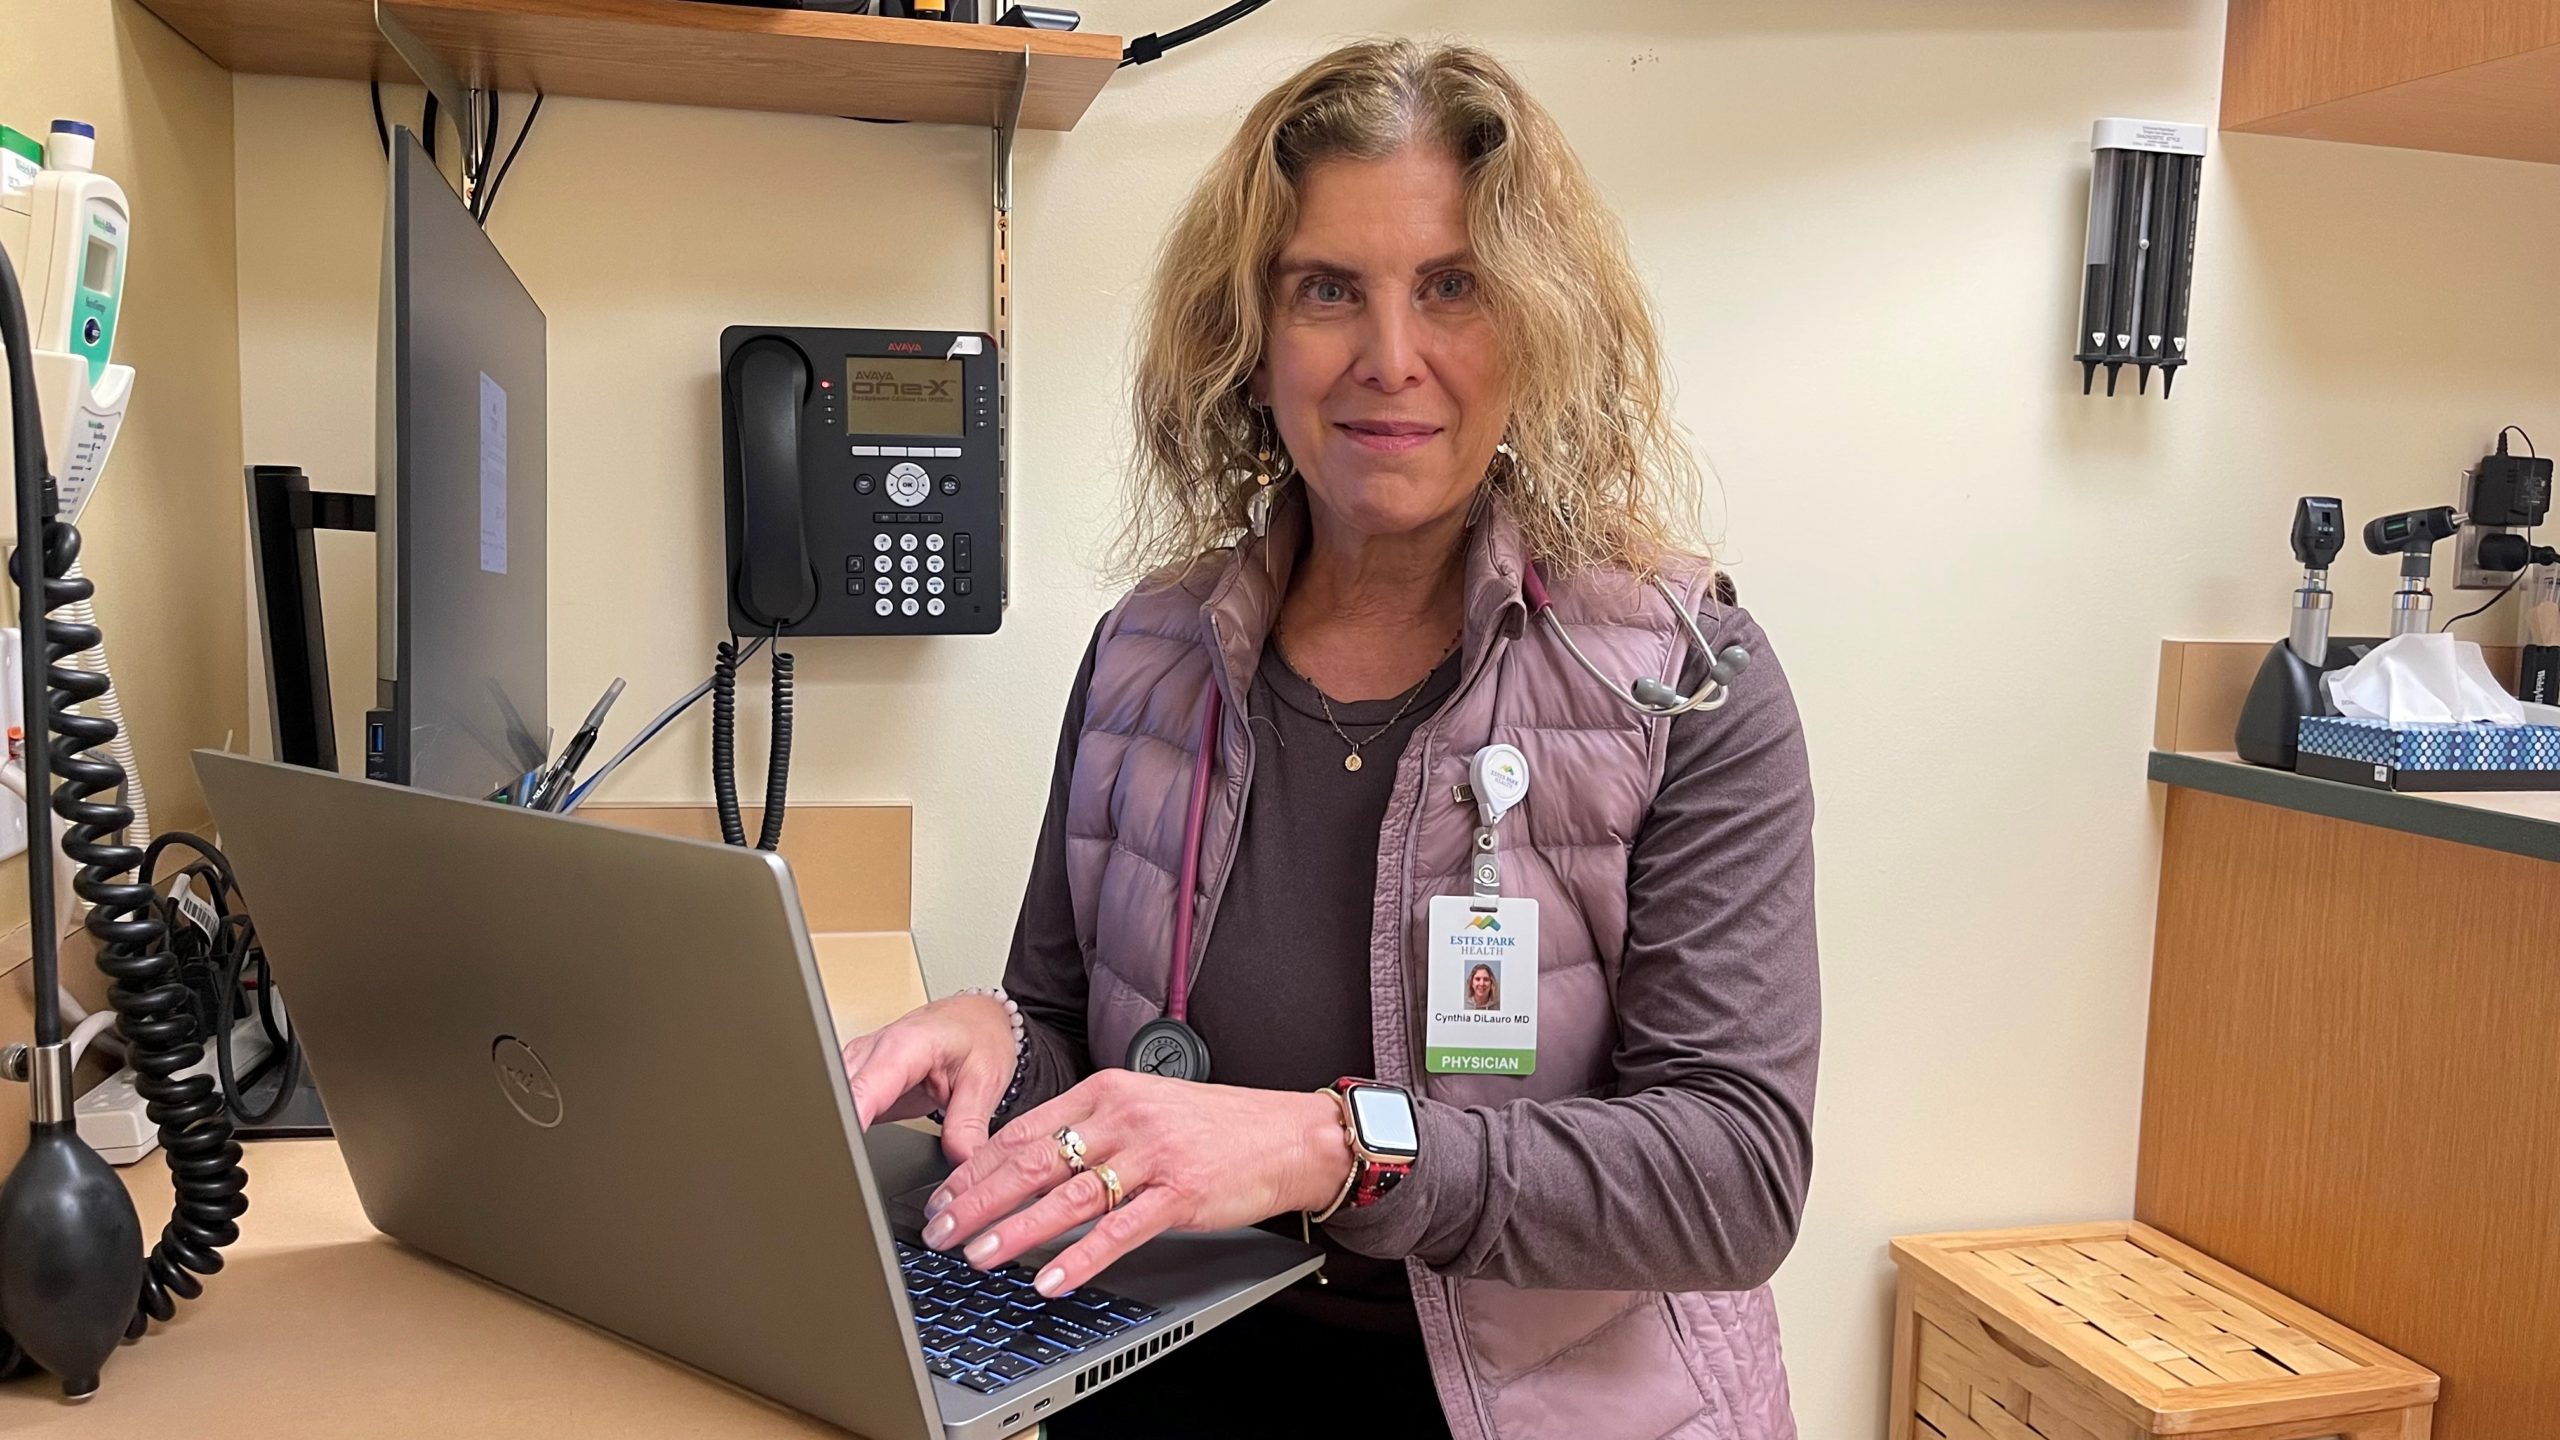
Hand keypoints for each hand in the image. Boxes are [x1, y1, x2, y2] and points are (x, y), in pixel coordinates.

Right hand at [840, 994, 1016, 1161]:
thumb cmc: (978, 1037)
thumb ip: (968, 1125)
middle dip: (838, 1134)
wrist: (974, 1021)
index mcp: (903, 1046)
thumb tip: (961, 1162)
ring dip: (837, 1132)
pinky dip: (842, 1128)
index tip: (847, 1150)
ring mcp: (858, 1064)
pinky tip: (853, 1148)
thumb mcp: (985, 1081)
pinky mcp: (856, 1080)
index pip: (862, 1088)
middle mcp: (871, 1051)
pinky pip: (838, 1106)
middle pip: (836, 1097)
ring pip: (831, 1102)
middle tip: (851, 1169)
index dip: (851, 1121)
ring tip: (850, 1162)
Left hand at [918, 1069, 1352, 1297]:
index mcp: (1106, 1090)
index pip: (1023, 1131)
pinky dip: (1080, 1257)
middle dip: (977, 1200)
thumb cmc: (1217, 1126)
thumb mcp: (1144, 1107)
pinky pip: (1119, 1229)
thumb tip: (1024, 1161)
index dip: (974, 1168)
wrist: (1289, 1135)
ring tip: (978, 1254)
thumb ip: (1088, 1127)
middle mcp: (1123, 1117)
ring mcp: (1152, 1155)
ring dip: (1015, 1230)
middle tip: (939, 1230)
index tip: (942, 1197)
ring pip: (1066, 1196)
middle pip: (1032, 1162)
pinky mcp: (1179, 1193)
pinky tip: (1051, 1278)